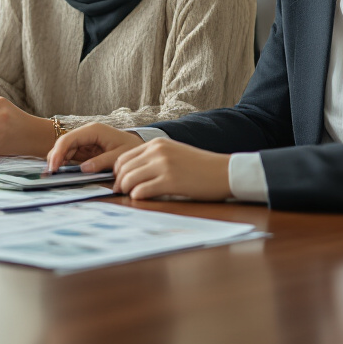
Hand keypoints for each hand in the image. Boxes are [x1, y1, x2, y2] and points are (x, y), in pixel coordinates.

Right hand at [45, 122, 143, 173]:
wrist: (142, 149)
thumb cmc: (133, 149)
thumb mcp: (120, 156)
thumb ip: (102, 162)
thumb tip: (83, 168)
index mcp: (94, 130)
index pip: (69, 139)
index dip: (58, 152)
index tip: (54, 167)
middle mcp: (87, 133)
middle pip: (64, 143)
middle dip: (55, 157)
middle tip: (50, 174)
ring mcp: (87, 140)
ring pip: (66, 149)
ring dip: (59, 160)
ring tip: (53, 174)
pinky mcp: (88, 149)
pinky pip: (73, 154)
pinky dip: (66, 162)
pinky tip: (62, 171)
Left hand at [112, 138, 232, 200]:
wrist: (224, 172)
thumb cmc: (200, 167)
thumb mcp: (174, 153)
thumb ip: (154, 159)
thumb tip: (133, 173)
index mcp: (156, 144)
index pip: (123, 157)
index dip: (117, 171)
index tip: (120, 182)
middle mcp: (157, 152)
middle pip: (123, 168)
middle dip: (119, 182)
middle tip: (121, 192)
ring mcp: (163, 166)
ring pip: (129, 179)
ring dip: (126, 190)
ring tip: (131, 196)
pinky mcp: (170, 181)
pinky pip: (142, 190)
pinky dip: (137, 196)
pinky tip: (141, 199)